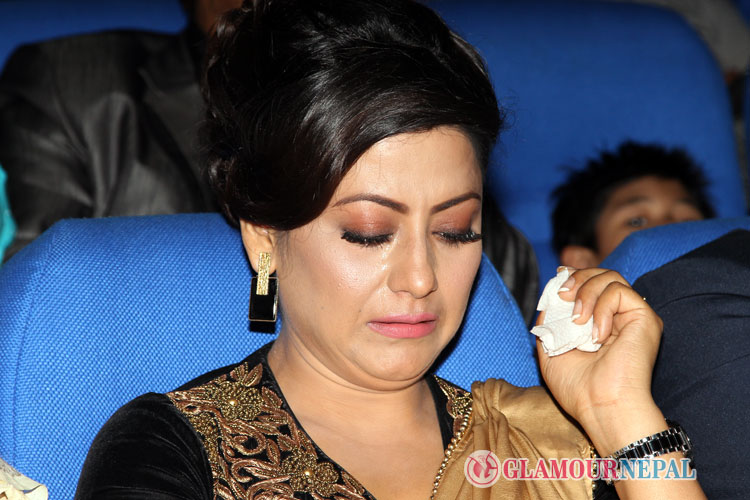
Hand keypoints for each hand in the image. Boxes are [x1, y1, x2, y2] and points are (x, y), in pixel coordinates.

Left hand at [536, 268, 662, 431]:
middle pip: (601, 274)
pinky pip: (620, 292)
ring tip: (578, 322)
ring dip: (586, 293)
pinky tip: (598, 336)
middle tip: (563, 297)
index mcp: (598, 323)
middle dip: (577, 278)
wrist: (600, 406)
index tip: (558, 280)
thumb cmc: (577, 388)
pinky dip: (602, 307)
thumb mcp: (550, 349)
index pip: (590, 284)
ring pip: (611, 277)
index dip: (573, 276)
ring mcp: (632, 317)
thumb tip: (551, 296)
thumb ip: (550, 321)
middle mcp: (617, 317)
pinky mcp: (645, 318)